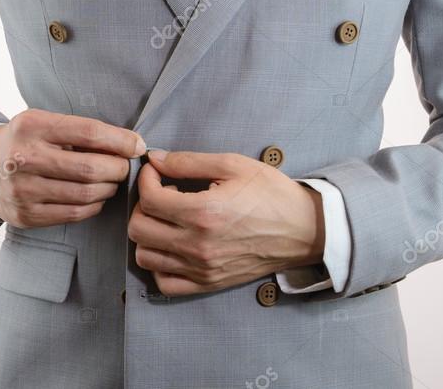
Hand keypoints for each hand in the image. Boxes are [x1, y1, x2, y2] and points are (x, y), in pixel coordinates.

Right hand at [0, 109, 144, 227]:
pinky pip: (73, 213)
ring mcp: (22, 190)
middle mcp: (24, 158)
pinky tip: (95, 196)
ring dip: (108, 188)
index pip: (88, 132)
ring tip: (111, 181)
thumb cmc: (24, 140)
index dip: (120, 141)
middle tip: (124, 167)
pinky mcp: (24, 215)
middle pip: (90, 168)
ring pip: (85, 194)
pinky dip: (93, 205)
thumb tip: (131, 144)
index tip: (138, 145)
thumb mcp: (43, 122)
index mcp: (32, 126)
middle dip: (118, 168)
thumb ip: (79, 131)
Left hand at [128, 150, 324, 296]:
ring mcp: (201, 268)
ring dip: (148, 233)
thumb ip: (189, 162)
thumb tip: (156, 160)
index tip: (156, 172)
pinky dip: (159, 264)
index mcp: (204, 213)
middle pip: (138, 229)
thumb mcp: (233, 165)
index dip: (145, 179)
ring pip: (145, 256)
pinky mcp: (207, 283)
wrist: (304, 230)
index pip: (149, 199)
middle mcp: (198, 245)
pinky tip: (172, 245)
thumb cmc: (271, 193)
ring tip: (167, 219)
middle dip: (142, 205)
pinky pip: (163, 282)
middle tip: (161, 194)